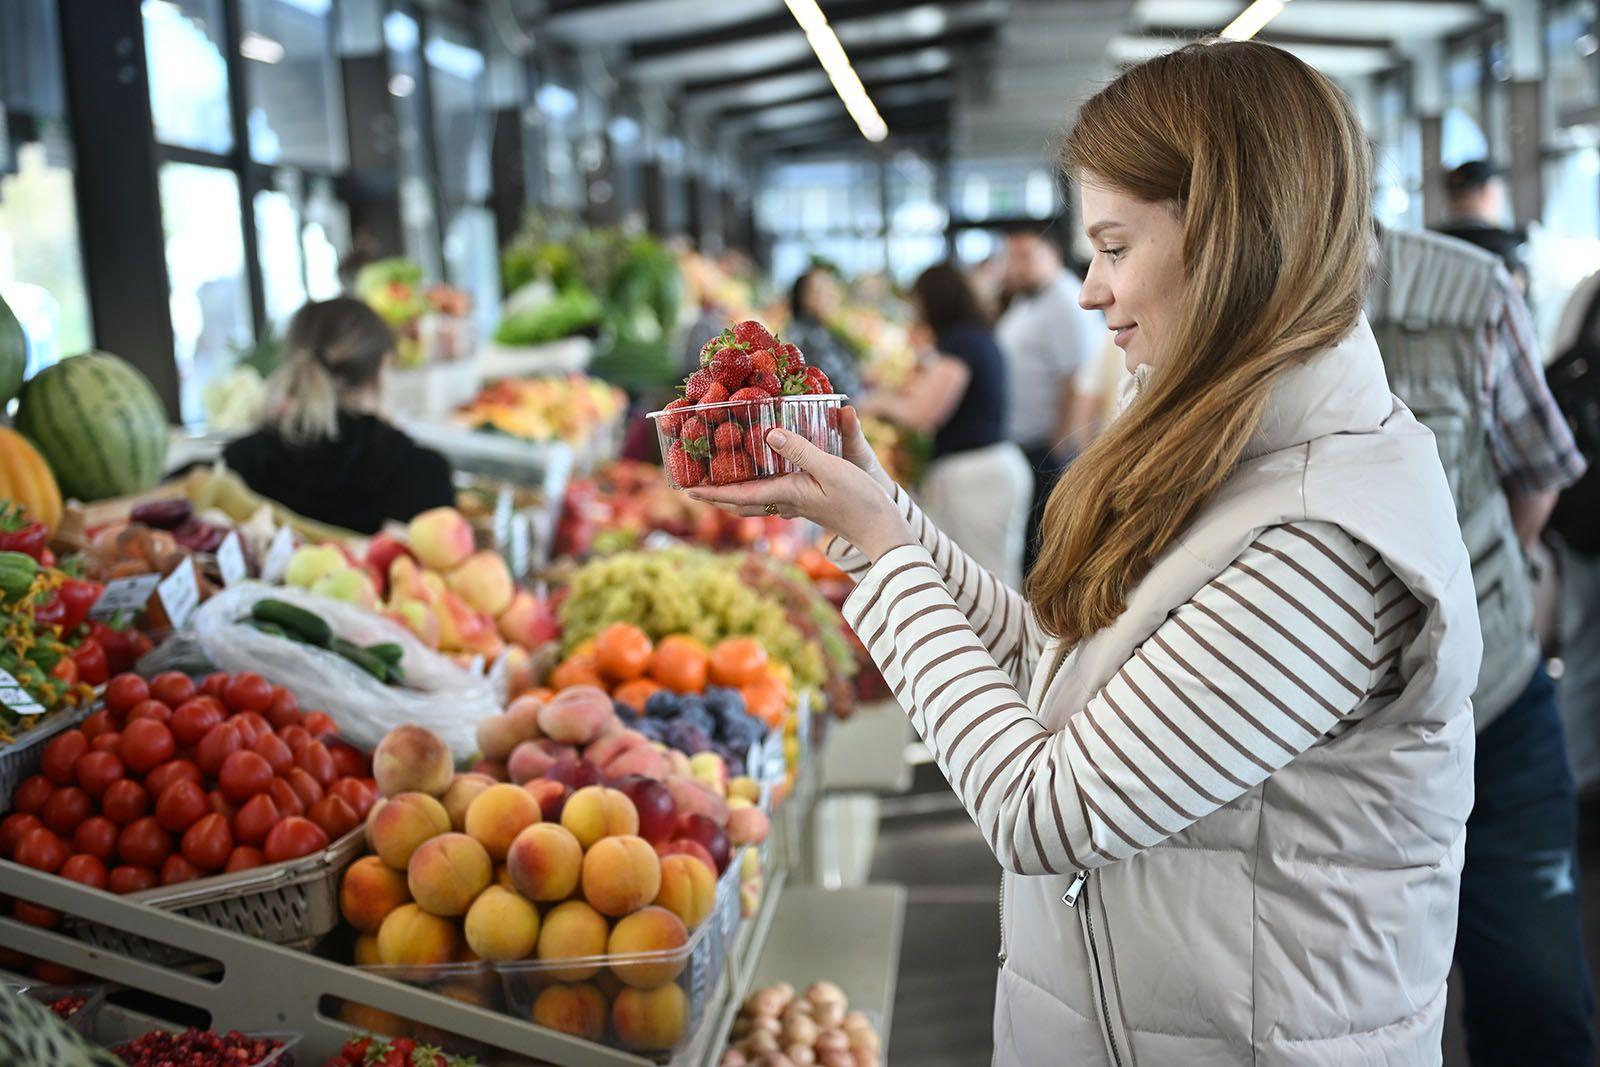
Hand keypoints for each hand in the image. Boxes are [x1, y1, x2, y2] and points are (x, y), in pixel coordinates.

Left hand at [689, 408, 913, 561]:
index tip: (687, 489)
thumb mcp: (831, 469)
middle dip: (717, 497)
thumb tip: (767, 435)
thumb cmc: (860, 499)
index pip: (740, 495)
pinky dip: (756, 490)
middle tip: (694, 487)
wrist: (882, 530)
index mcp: (787, 494)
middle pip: (742, 503)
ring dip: (734, 495)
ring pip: (757, 503)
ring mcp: (799, 505)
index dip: (712, 492)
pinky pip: (773, 498)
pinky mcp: (810, 504)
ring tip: (718, 484)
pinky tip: (761, 479)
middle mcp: (787, 503)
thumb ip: (800, 451)